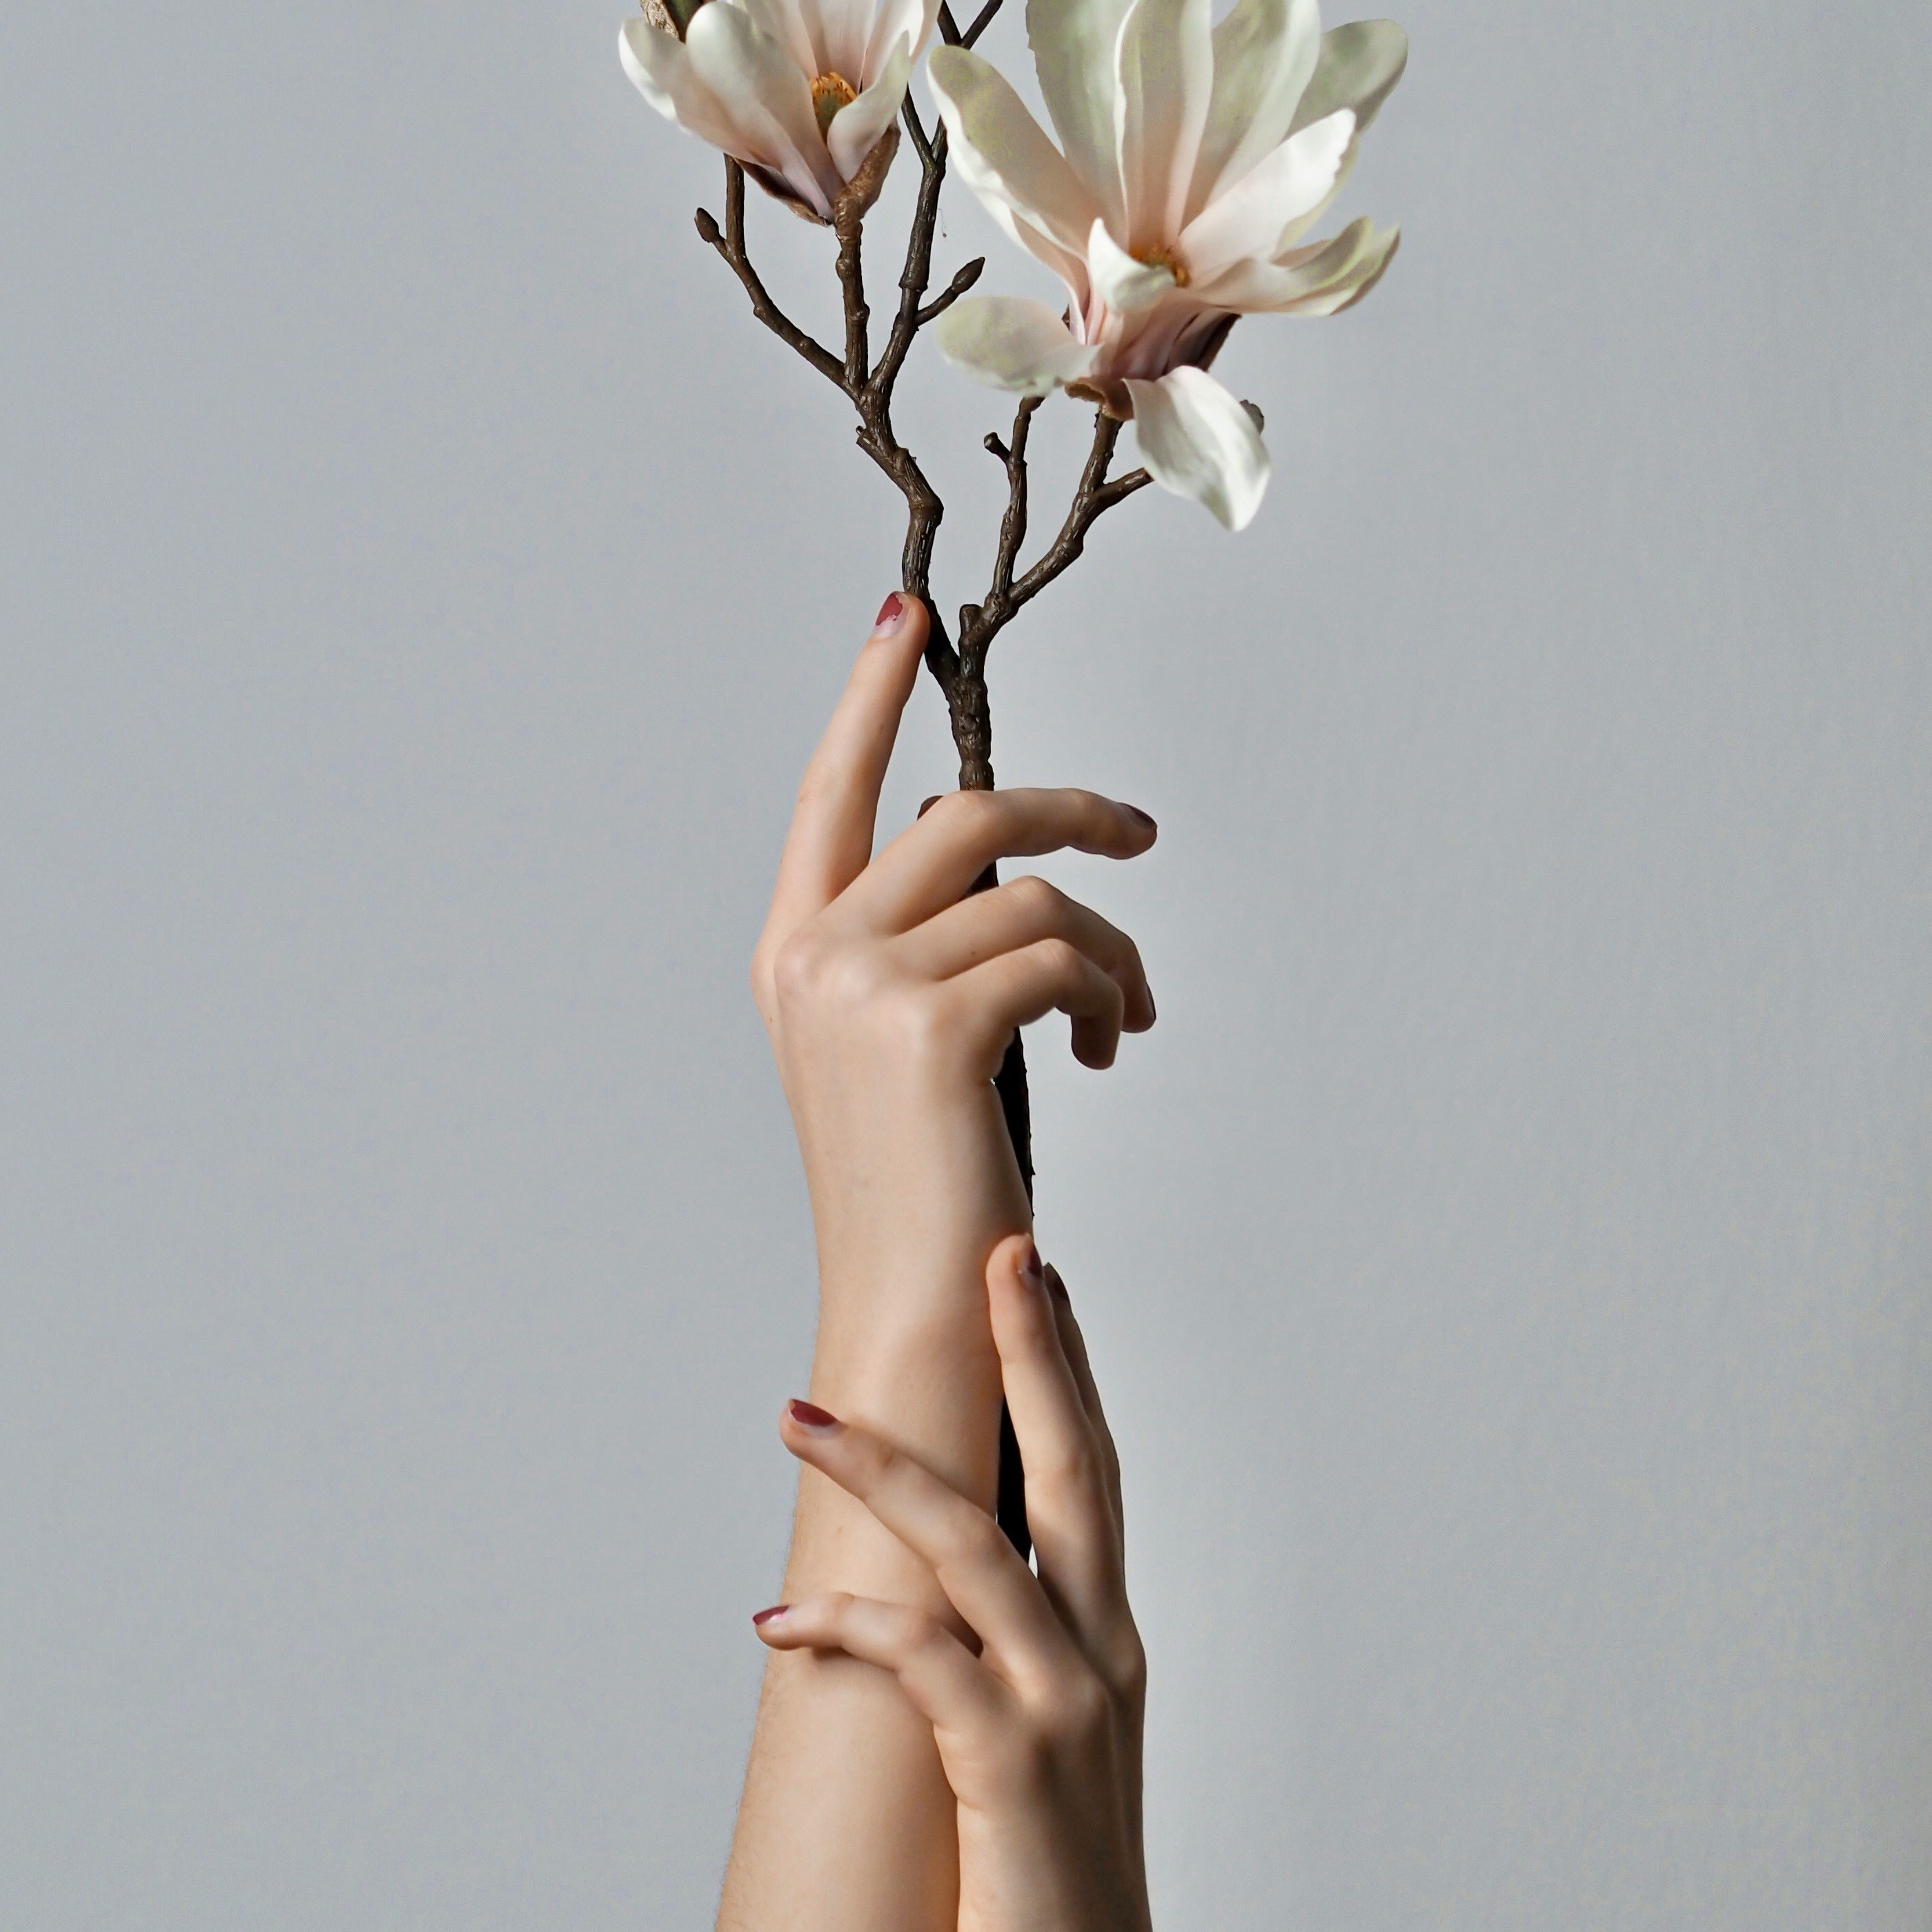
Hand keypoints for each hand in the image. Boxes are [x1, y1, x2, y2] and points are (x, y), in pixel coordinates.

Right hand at [751, 591, 1157, 1357]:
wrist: (912, 1312)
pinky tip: (1107, 1048)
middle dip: (1074, 814)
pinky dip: (1108, 994)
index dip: (871, 695)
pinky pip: (1061, 959)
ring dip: (1110, 948)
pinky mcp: (938, 1029)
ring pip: (1035, 896)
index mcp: (792, 950)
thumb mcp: (892, 1050)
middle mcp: (814, 954)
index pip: (831, 789)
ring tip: (1126, 1016)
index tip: (909, 619)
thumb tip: (1011, 872)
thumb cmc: (922, 1192)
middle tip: (1139, 838)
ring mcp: (867, 987)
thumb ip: (920, 950)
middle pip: (968, 816)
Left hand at [751, 1240, 1287, 1931]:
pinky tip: (778, 1614)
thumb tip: (949, 1596)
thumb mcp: (1046, 1750)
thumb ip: (1015, 1662)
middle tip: (999, 1252)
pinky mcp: (1008, 1770)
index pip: (1093, 1473)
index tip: (1039, 1279)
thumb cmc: (1053, 1895)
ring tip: (797, 1409)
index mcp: (1110, 1643)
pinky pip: (919, 1666)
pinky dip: (848, 1625)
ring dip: (880, 1468)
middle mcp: (1099, 1654)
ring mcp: (1059, 1708)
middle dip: (1031, 1353)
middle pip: (1068, 1469)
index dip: (1068, 1369)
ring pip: (970, 1545)